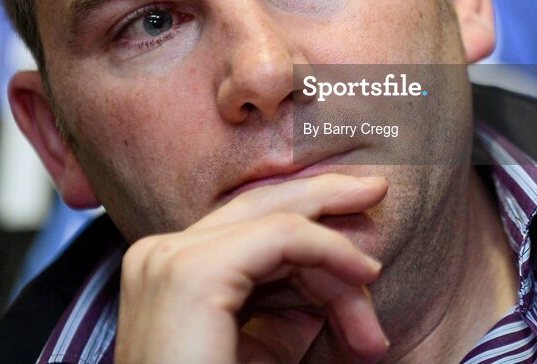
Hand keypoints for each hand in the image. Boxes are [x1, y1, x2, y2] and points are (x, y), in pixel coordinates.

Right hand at [114, 173, 389, 363]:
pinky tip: (364, 275)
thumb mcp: (260, 352)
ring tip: (372, 310)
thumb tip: (326, 282)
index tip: (366, 271)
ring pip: (279, 225)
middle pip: (259, 208)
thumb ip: (284, 313)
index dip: (313, 238)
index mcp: (169, 269)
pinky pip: (283, 237)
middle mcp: (160, 254)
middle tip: (375, 189)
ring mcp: (171, 258)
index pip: (249, 228)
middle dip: (322, 195)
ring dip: (337, 261)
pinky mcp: (193, 274)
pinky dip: (331, 251)